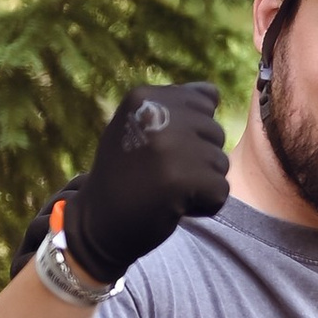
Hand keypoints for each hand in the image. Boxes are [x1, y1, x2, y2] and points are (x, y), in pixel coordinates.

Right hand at [58, 82, 230, 284]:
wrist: (97, 225)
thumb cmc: (125, 175)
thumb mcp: (140, 128)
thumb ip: (174, 107)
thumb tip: (214, 92)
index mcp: (144, 96)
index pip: (205, 102)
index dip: (190, 132)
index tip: (157, 151)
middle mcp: (156, 113)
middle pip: (216, 133)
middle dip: (198, 160)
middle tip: (159, 174)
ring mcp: (169, 146)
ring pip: (221, 162)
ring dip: (200, 183)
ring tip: (164, 189)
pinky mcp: (183, 179)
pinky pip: (221, 191)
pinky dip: (204, 206)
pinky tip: (172, 207)